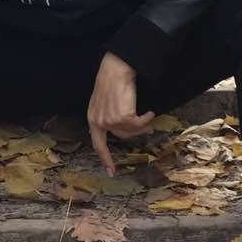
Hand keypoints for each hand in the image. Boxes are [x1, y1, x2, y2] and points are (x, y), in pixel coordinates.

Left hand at [87, 52, 154, 176]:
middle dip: (136, 134)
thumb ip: (109, 115)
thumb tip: (124, 127)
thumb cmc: (111, 81)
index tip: (110, 172)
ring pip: (131, 131)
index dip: (105, 158)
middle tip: (148, 129)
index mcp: (93, 119)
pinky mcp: (122, 117)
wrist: (115, 70)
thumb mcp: (105, 101)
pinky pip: (138, 124)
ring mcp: (110, 121)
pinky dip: (146, 119)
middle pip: (122, 136)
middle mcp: (99, 122)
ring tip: (149, 118)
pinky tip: (149, 112)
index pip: (98, 144)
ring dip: (142, 125)